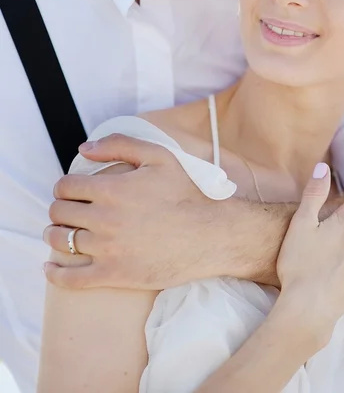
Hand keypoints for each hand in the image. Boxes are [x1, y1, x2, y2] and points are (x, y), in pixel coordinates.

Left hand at [43, 134, 238, 289]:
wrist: (211, 234)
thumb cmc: (187, 193)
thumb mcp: (160, 156)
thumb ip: (120, 145)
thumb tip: (84, 148)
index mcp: (112, 189)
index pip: (66, 186)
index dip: (65, 186)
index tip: (73, 191)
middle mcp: (104, 219)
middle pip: (59, 213)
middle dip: (60, 208)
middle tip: (70, 210)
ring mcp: (108, 249)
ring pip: (60, 243)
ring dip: (55, 235)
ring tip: (62, 232)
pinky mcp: (114, 275)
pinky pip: (70, 279)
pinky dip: (55, 273)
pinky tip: (52, 268)